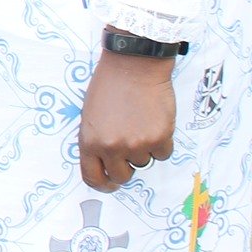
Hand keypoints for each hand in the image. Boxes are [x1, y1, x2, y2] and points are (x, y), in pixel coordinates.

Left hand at [79, 45, 176, 190]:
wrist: (133, 66)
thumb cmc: (108, 87)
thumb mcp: (90, 116)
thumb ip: (96, 141)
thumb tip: (105, 165)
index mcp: (89, 142)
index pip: (92, 178)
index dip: (103, 185)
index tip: (110, 184)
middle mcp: (111, 147)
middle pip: (122, 176)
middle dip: (126, 166)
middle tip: (128, 146)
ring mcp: (136, 145)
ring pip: (144, 162)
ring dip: (144, 148)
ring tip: (138, 122)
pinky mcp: (159, 139)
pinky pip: (163, 154)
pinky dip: (161, 142)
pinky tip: (153, 121)